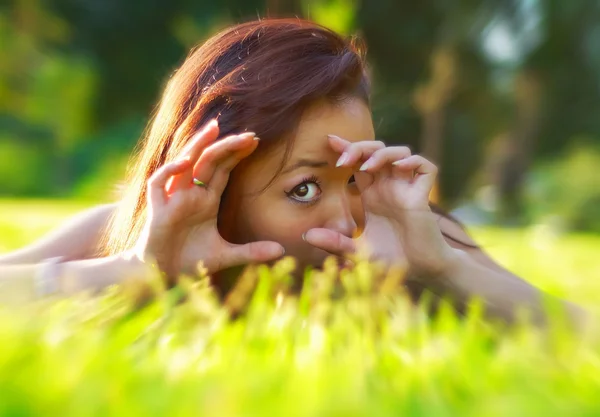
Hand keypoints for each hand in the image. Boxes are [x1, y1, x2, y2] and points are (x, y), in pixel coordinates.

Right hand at [130, 120, 284, 281]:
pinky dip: (170, 171)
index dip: (237, 154)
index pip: (223, 169)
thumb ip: (252, 252)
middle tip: (249, 134)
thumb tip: (282, 250)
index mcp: (206, 200)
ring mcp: (173, 199)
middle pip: (208, 161)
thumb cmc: (189, 260)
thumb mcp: (225, 255)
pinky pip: (159, 182)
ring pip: (184, 163)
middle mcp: (191, 194)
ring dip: (198, 145)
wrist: (162, 275)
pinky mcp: (157, 209)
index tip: (256, 141)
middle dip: (227, 146)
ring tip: (214, 129)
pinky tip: (185, 163)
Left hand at [303, 135, 457, 275]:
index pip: (359, 162)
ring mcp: (406, 189)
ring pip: (401, 153)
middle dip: (361, 147)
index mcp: (372, 194)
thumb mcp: (356, 251)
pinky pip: (425, 167)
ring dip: (383, 153)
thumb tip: (306, 235)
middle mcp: (389, 187)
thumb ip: (334, 243)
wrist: (419, 271)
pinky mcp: (423, 196)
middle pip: (377, 150)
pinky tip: (399, 168)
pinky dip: (414, 161)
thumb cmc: (391, 259)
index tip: (329, 141)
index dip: (347, 148)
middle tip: (344, 159)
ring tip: (368, 167)